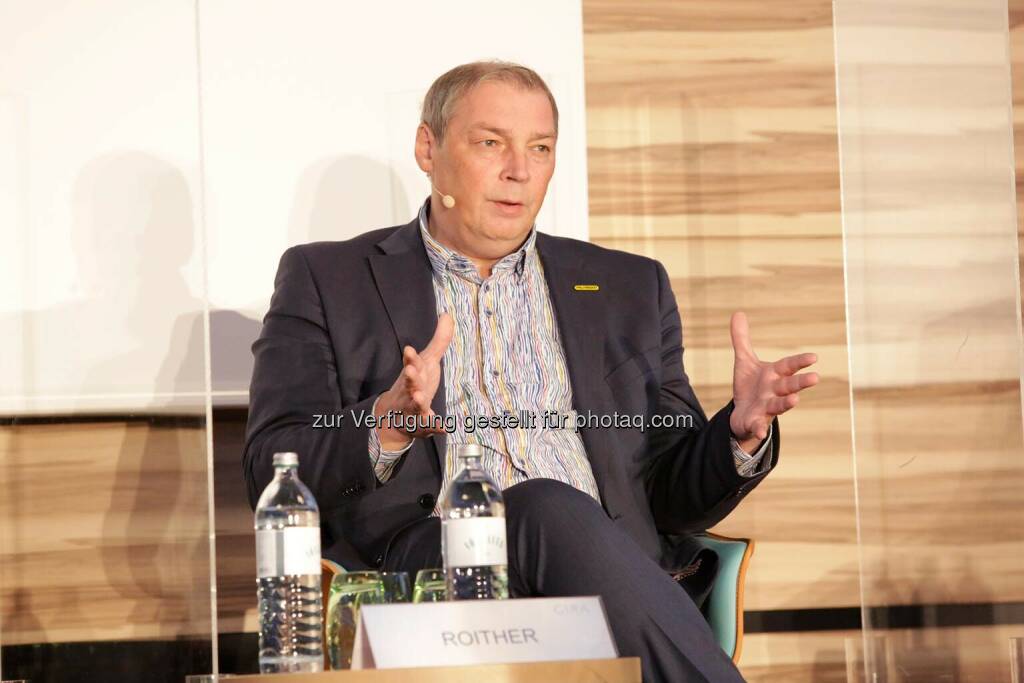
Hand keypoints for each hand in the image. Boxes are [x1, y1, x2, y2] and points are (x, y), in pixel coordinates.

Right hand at [375, 312, 453, 448]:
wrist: (395, 415)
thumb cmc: (416, 383)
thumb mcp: (428, 361)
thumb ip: (439, 340)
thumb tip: (448, 314)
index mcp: (414, 374)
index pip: (411, 363)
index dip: (410, 358)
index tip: (409, 349)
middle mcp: (411, 390)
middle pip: (410, 383)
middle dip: (411, 378)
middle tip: (410, 371)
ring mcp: (414, 408)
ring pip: (414, 405)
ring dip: (417, 402)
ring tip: (421, 399)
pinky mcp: (421, 423)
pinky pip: (428, 426)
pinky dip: (435, 426)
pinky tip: (444, 426)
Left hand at [728, 311, 817, 450]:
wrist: (742, 414)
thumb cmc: (750, 386)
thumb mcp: (744, 361)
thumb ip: (741, 339)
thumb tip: (738, 313)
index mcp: (774, 375)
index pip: (789, 366)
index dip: (800, 362)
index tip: (813, 357)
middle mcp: (775, 391)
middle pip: (789, 386)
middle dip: (801, 382)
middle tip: (815, 378)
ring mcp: (767, 408)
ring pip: (779, 405)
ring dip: (787, 403)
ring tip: (795, 401)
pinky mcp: (756, 422)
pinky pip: (758, 426)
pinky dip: (759, 429)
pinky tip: (759, 433)